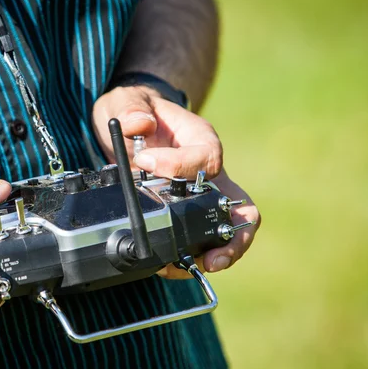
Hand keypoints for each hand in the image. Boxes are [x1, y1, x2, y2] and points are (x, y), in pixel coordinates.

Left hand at [92, 86, 259, 277]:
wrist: (136, 125)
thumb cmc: (138, 113)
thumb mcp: (127, 101)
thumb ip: (131, 108)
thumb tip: (139, 125)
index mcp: (201, 140)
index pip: (204, 157)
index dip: (177, 164)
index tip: (144, 163)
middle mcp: (212, 173)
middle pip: (241, 207)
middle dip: (235, 236)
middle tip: (213, 257)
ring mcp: (204, 198)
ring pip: (229, 230)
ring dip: (220, 253)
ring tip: (195, 267)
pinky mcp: (188, 214)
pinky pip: (201, 239)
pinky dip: (192, 255)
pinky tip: (171, 264)